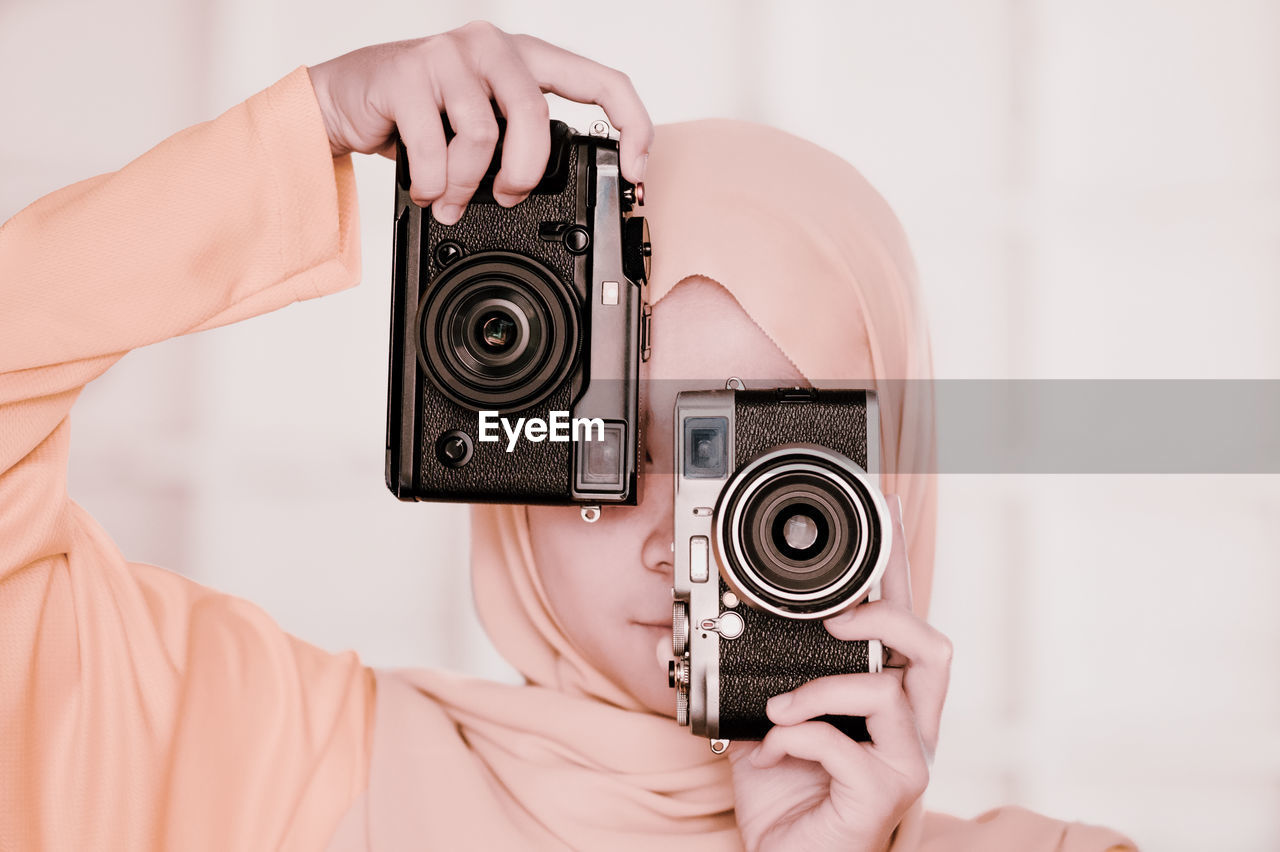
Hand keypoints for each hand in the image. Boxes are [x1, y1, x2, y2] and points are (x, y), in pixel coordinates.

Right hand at [306, 21, 653, 224]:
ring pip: (482, 136)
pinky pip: (435, 147)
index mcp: (525, 57)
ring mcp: (448, 54)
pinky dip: (433, 184)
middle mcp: (492, 46)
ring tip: (451, 198)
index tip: (636, 170)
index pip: (601, 80)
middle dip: (524, 174)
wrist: (343, 100)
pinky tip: (425, 189)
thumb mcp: (482, 124)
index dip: (631, 126)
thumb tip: (550, 192)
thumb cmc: (421, 114)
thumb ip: (518, 143)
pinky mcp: (406, 73)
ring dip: (466, 185)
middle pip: (536, 117)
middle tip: (507, 197)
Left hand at [725, 496, 951, 851]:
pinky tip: (769, 752)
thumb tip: (709, 637)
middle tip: (836, 619)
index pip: (907, 626)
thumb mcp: (769, 724)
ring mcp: (903, 766)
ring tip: (777, 707)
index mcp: (887, 704)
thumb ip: (762, 680)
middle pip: (935, 650)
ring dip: (821, 691)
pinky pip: (844, 749)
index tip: (883, 515)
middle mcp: (909, 731)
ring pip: (889, 695)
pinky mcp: (881, 799)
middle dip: (887, 618)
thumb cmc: (786, 798)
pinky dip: (796, 740)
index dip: (899, 570)